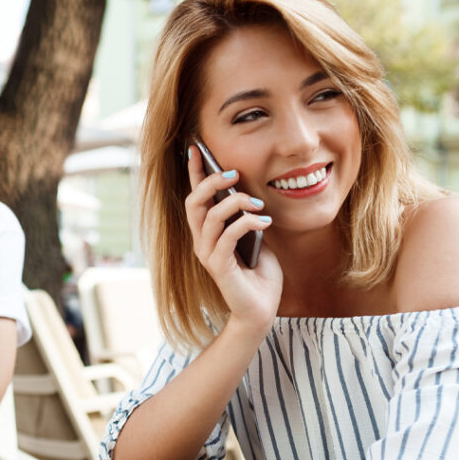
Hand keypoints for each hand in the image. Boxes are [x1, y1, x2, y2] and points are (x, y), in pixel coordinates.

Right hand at [186, 146, 282, 337]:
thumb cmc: (259, 276)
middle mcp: (202, 242)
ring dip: (235, 204)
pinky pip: (226, 236)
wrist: (261, 312)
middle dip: (210, 182)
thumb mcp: (256, 238)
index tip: (196, 147)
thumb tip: (249, 195)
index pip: (196, 198)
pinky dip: (246, 224)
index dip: (194, 172)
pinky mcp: (219, 267)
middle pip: (194, 203)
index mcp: (208, 233)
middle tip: (234, 174)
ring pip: (209, 217)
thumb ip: (247, 218)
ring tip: (258, 204)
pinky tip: (264, 223)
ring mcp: (208, 255)